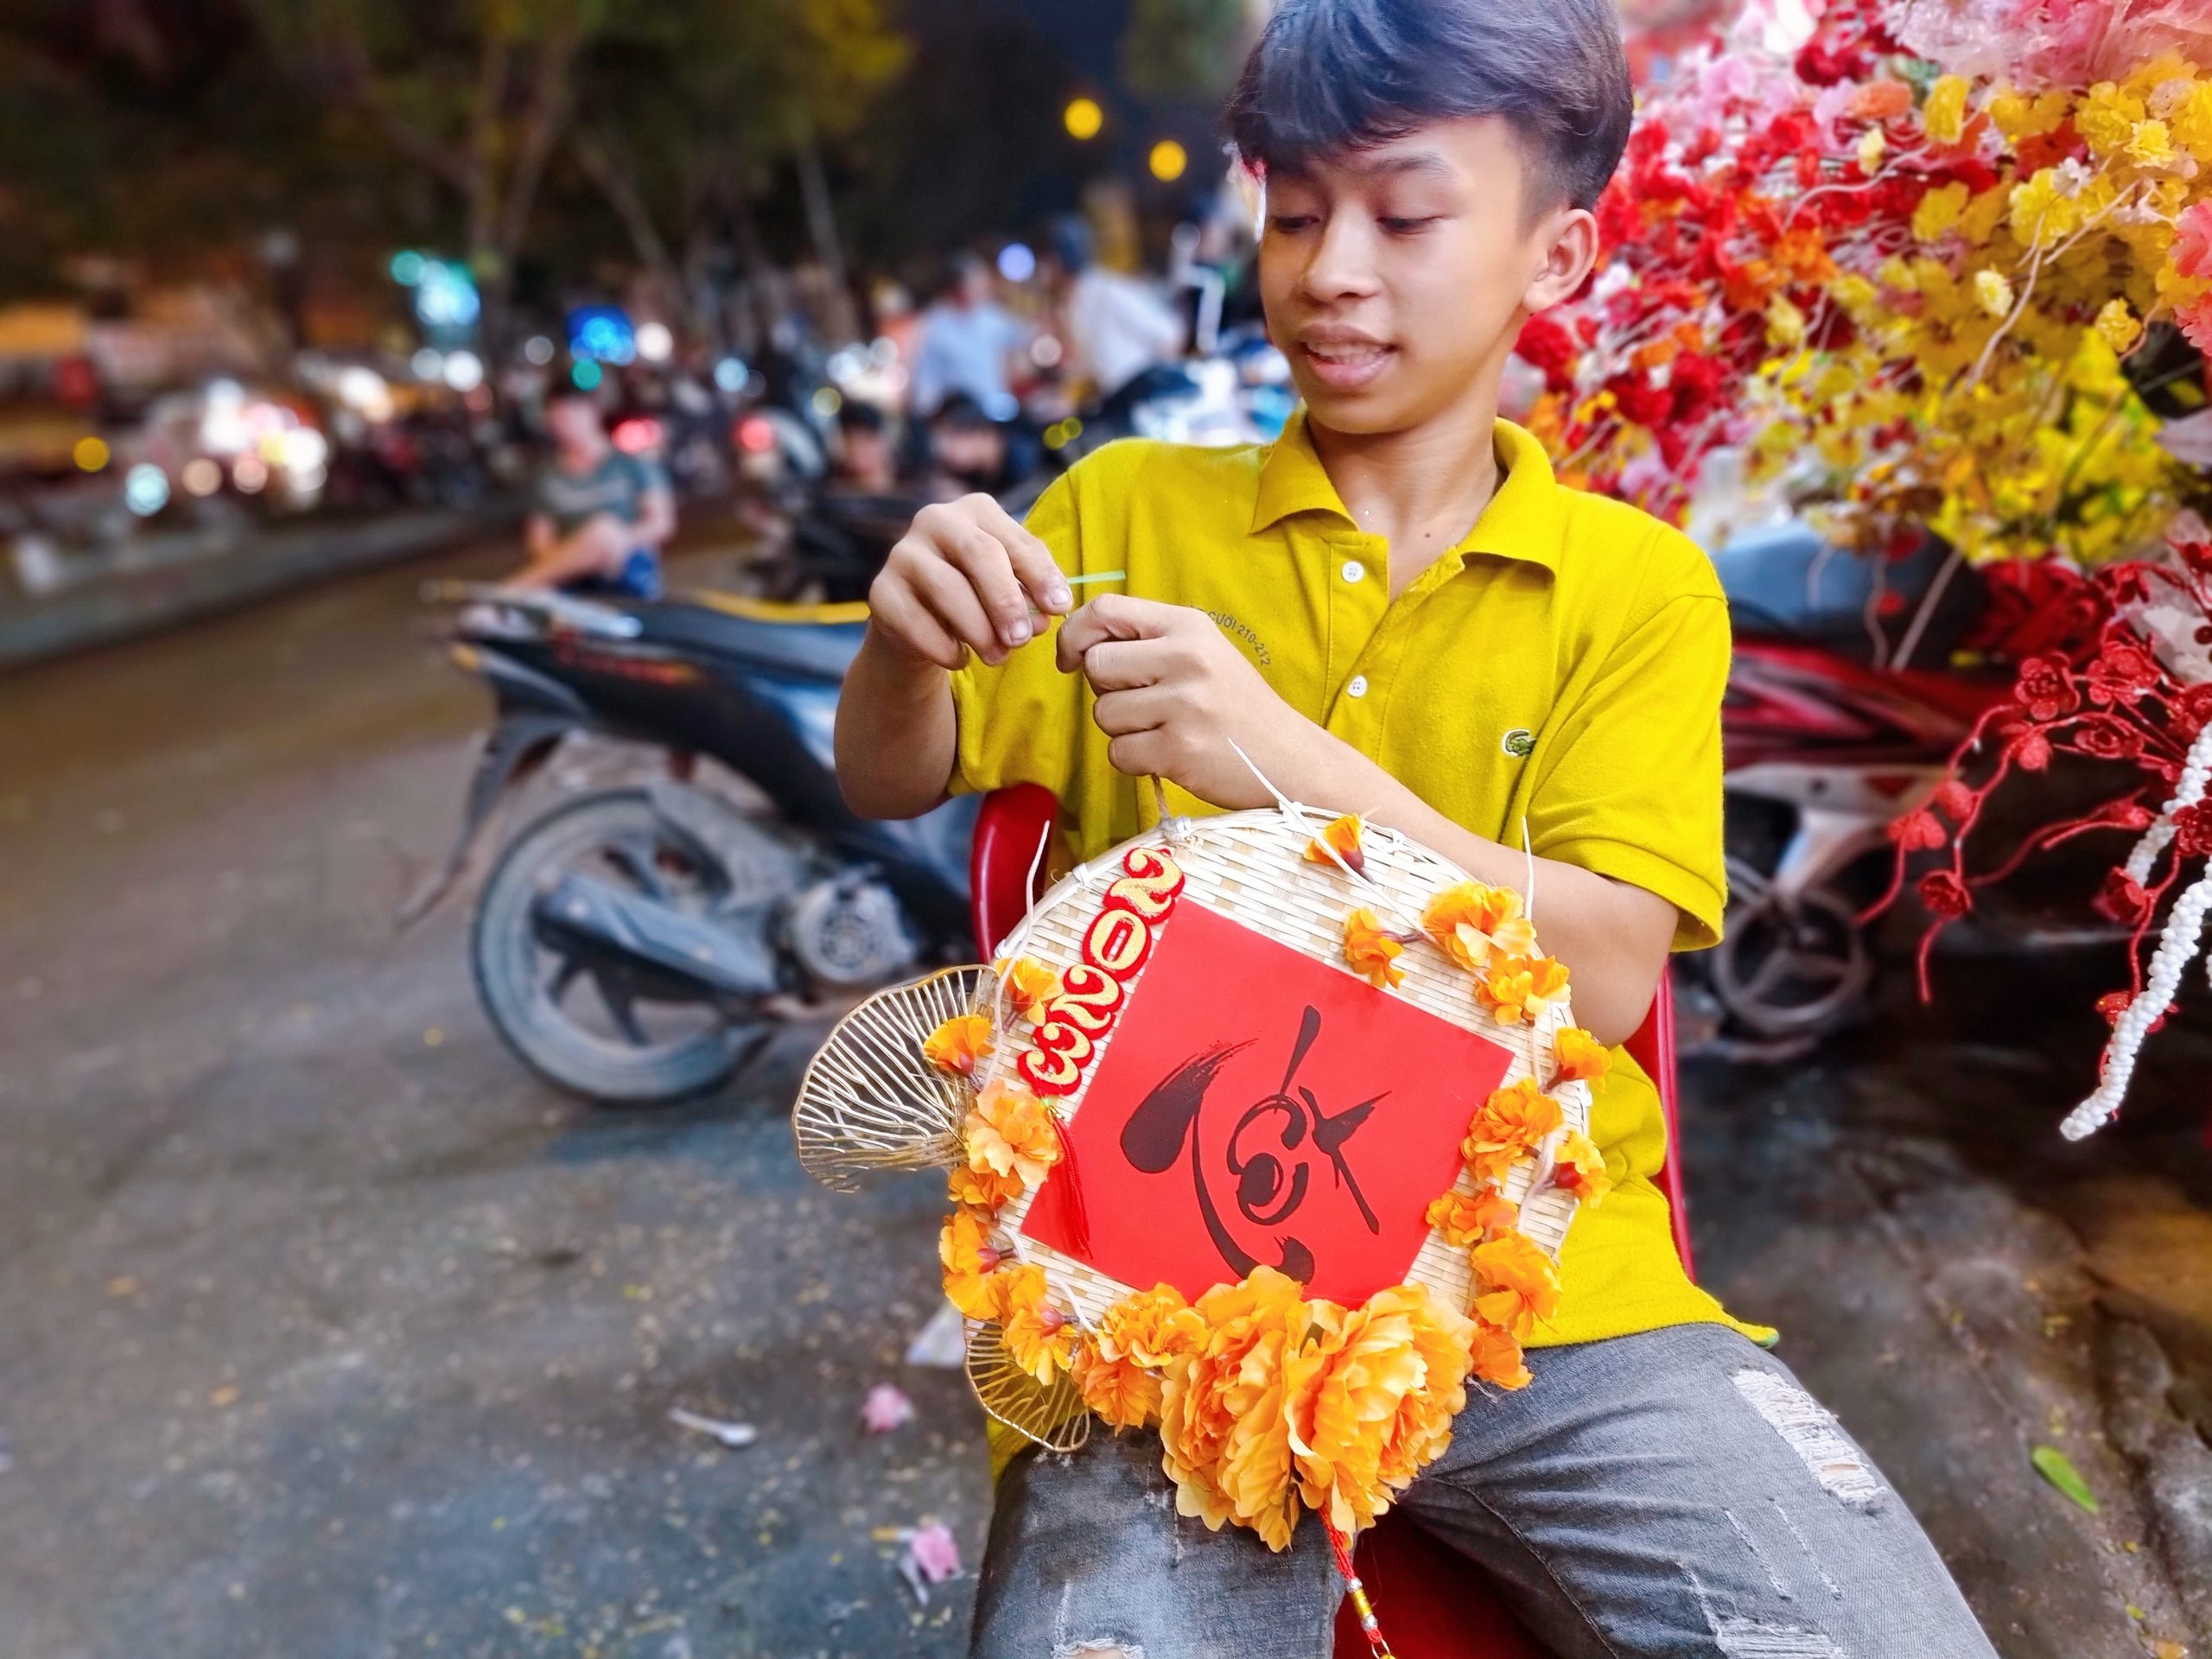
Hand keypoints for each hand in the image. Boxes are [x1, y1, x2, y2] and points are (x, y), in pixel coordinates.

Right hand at [866, 494, 1071, 669]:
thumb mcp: (1010, 585)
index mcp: (975, 510)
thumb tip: (1044, 617)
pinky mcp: (881, 591)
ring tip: (999, 656)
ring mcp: (903, 553)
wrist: (921, 620)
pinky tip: (961, 658)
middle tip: (1023, 638)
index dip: (1040, 575)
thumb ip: (1030, 594)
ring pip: (948, 589)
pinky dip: (945, 648)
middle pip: (979, 554)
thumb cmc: (977, 594)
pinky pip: (916, 622)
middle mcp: (935, 520)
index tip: (1059, 608)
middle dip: (1006, 601)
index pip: (1013, 539)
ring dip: (979, 630)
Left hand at [1057, 596, 1322, 807]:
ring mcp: (1183, 704)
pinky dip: (1134, 761)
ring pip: (1103, 713)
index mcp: (1189, 626)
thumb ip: (1149, 643)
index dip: (1076, 634)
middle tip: (1143, 704)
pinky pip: (1118, 753)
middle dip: (1106, 690)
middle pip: (1096, 664)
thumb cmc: (1237, 707)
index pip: (1106, 609)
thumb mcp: (1204, 654)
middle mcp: (1186, 657)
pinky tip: (1168, 755)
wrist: (1289, 758)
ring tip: (1164, 731)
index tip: (1071, 659)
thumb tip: (1080, 647)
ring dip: (1123, 730)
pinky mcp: (1178, 749)